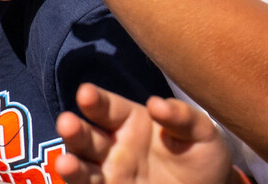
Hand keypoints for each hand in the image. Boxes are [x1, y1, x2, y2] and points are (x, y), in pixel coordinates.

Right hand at [52, 88, 233, 183]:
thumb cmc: (200, 159)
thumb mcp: (202, 135)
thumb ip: (182, 117)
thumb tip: (156, 104)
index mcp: (128, 121)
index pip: (105, 107)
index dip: (94, 99)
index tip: (86, 94)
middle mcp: (111, 145)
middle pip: (85, 135)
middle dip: (74, 129)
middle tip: (67, 124)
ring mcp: (107, 173)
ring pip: (82, 165)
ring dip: (71, 163)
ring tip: (65, 164)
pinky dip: (77, 183)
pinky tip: (71, 176)